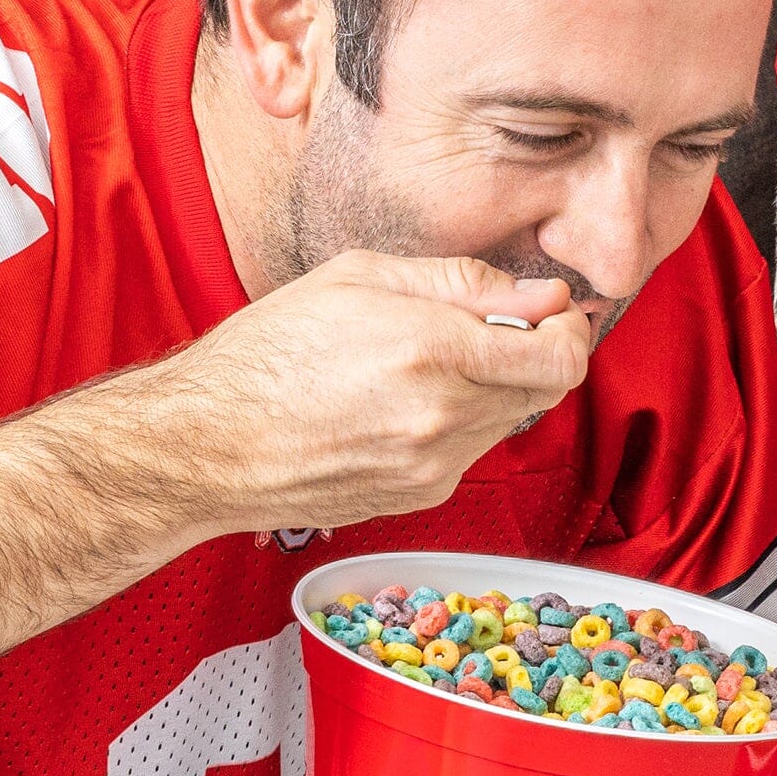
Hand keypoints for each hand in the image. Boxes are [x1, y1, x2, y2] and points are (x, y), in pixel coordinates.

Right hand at [138, 254, 593, 541]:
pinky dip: (458, 422)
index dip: (568, 329)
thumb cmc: (268, 352)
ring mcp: (435, 466)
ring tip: (424, 365)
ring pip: (510, 420)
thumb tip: (542, 296)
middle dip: (532, 354)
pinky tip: (401, 404)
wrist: (208, 446)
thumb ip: (463, 284)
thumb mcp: (360, 278)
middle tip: (487, 328)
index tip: (549, 312)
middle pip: (546, 390)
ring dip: (493, 388)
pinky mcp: (422, 496)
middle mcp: (442, 417)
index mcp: (431, 351)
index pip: (560, 355)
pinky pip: (471, 450)